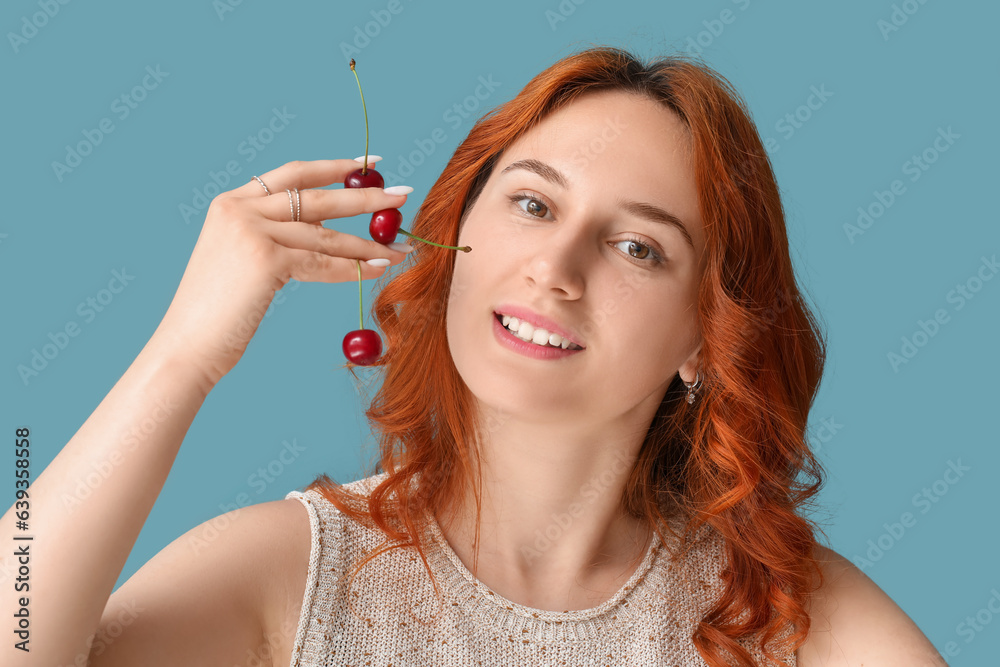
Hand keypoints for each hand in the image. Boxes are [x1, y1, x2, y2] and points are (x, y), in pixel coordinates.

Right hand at [152, 159, 410, 385]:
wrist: (187, 346)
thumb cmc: (218, 313)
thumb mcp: (243, 261)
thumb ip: (276, 237)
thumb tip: (330, 231)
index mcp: (232, 202)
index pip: (293, 174)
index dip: (335, 166)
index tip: (370, 164)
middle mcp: (239, 208)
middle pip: (317, 196)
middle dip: (366, 197)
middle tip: (403, 195)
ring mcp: (250, 231)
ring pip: (325, 234)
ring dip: (368, 243)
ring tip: (401, 248)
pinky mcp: (265, 259)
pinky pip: (322, 263)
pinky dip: (353, 268)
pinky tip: (378, 269)